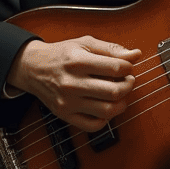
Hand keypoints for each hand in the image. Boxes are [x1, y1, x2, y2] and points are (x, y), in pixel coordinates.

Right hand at [6, 36, 138, 131]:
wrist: (33, 68)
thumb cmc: (61, 54)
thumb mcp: (85, 43)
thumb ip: (111, 49)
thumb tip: (135, 55)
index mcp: (78, 61)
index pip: (115, 68)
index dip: (128, 67)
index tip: (127, 67)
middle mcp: (72, 83)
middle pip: (113, 91)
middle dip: (128, 85)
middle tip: (127, 80)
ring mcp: (69, 101)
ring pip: (106, 111)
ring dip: (121, 103)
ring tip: (119, 94)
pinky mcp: (65, 115)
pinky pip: (93, 125)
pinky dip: (106, 119)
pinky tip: (105, 107)